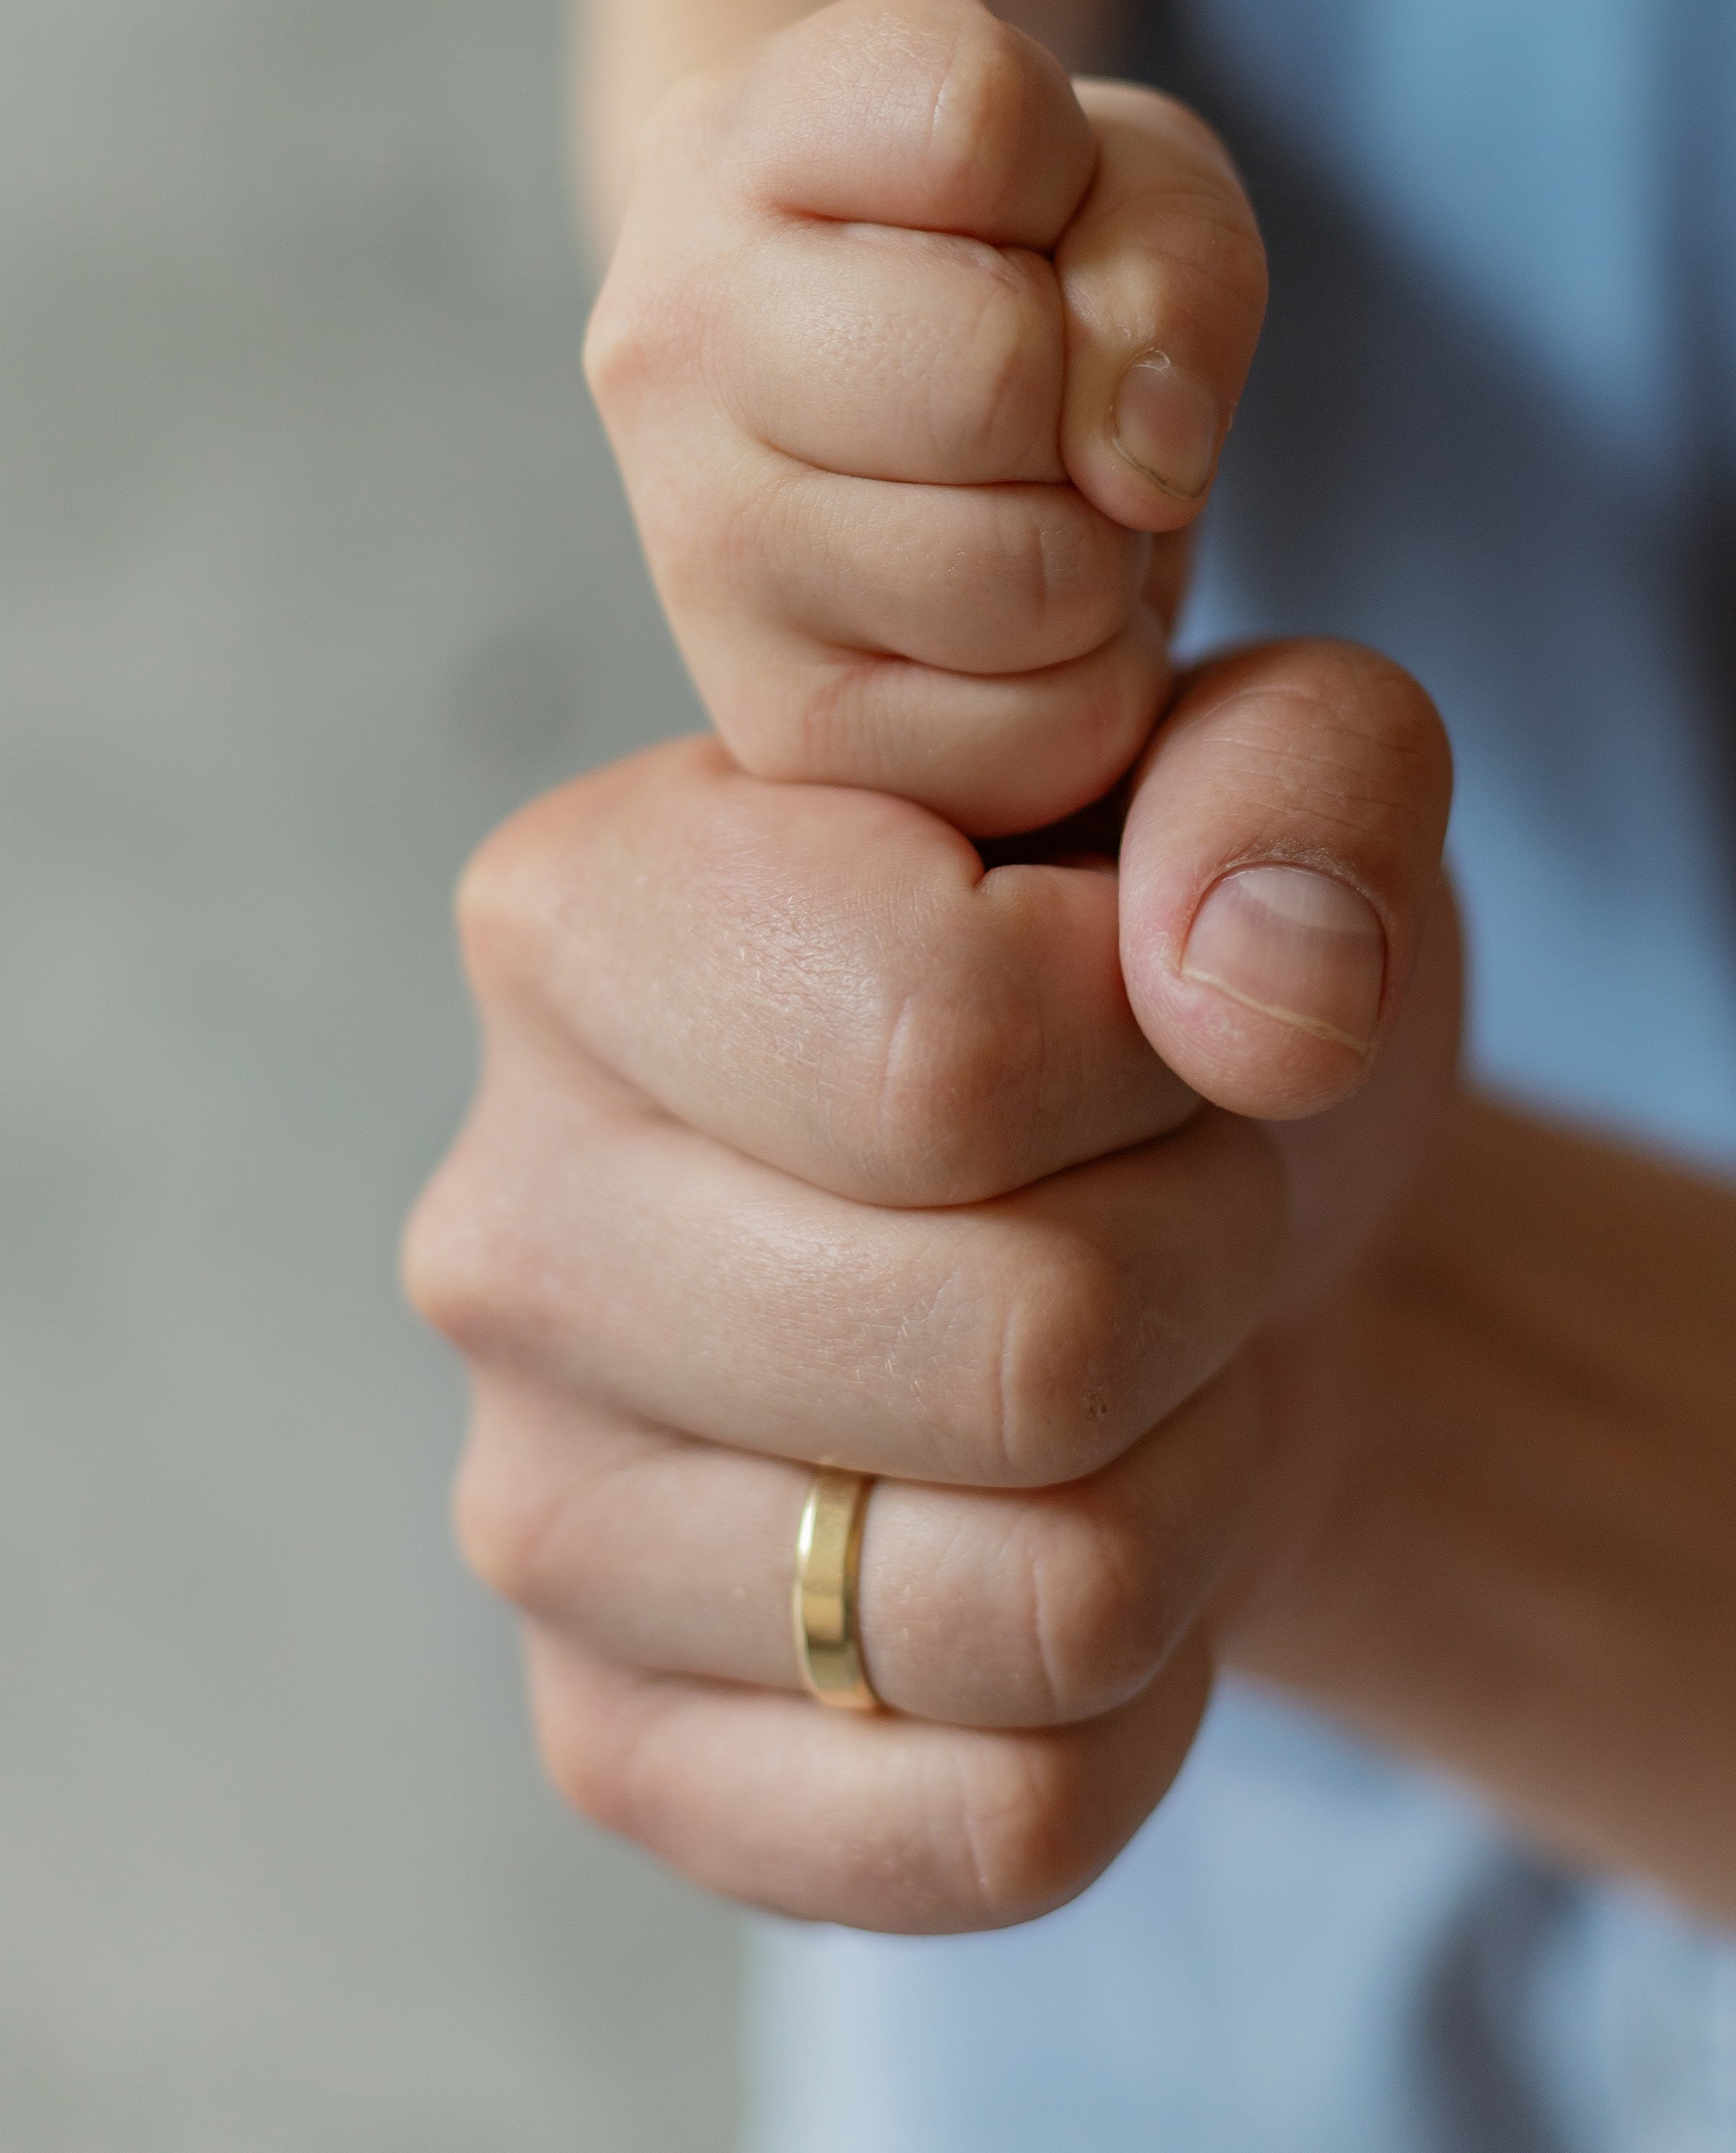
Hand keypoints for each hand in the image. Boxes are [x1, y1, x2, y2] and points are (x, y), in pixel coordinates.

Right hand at [407, 0, 1454, 1931]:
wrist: (1125, 1250)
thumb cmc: (1162, 1005)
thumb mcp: (1277, 796)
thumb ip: (1300, 783)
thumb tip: (1257, 996)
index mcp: (581, 922)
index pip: (953, 1050)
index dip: (1177, 1057)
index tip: (1162, 1020)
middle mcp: (500, 1229)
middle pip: (1032, 1343)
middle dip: (1210, 1274)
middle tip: (1166, 1206)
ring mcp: (535, 1514)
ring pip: (1049, 1602)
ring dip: (1189, 1480)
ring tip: (1124, 1361)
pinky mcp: (621, 1748)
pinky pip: (1007, 1819)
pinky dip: (1137, 1700)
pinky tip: (1072, 1538)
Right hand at [585, 0, 1266, 843]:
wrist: (893, 436)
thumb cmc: (1016, 271)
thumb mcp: (1127, 183)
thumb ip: (1174, 260)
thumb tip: (1141, 467)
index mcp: (732, 141)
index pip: (975, 120)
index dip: (1075, 173)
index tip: (1024, 223)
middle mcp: (666, 339)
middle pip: (996, 371)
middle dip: (1090, 397)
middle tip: (1048, 407)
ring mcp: (697, 548)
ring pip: (1027, 576)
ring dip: (1103, 557)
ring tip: (1032, 512)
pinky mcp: (775, 725)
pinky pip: (1036, 736)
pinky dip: (1090, 690)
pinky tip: (1016, 632)